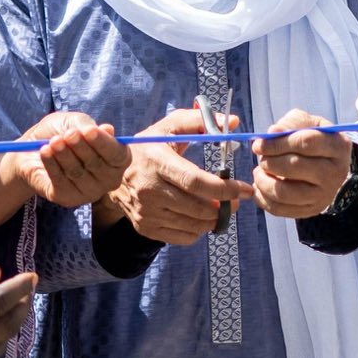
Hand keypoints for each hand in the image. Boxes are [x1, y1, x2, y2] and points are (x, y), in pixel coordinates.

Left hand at [5, 111, 130, 208]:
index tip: (89, 131)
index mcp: (117, 158)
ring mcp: (89, 192)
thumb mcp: (74, 122)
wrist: (33, 150)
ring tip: (53, 141)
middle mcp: (108, 178)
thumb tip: (107, 130)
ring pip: (77, 173)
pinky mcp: (68, 199)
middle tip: (67, 134)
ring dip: (64, 154)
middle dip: (81, 147)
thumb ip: (88, 125)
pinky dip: (52, 164)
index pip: (118, 154)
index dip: (104, 143)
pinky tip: (45, 151)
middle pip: (97, 164)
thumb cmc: (61, 133)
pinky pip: (60, 182)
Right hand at [106, 108, 253, 245]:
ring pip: (192, 225)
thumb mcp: (170, 126)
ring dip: (214, 220)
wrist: (113, 173)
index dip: (224, 188)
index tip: (244, 189)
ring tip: (222, 208)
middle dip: (224, 207)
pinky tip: (202, 218)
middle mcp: (149, 189)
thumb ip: (201, 120)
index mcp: (157, 161)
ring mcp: (146, 212)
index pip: (195, 181)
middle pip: (197, 208)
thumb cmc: (150, 146)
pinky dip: (198, 231)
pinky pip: (181, 237)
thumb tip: (233, 122)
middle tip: (236, 201)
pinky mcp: (145, 227)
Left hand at [251, 111, 351, 219]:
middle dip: (270, 162)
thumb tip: (271, 133)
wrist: (329, 166)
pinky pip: (281, 209)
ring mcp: (325, 195)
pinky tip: (260, 186)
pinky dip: (263, 199)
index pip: (305, 142)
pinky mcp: (312, 210)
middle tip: (260, 158)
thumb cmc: (315, 139)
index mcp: (338, 146)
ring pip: (285, 192)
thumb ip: (290, 124)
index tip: (259, 144)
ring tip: (258, 172)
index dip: (278, 143)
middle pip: (295, 167)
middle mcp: (336, 173)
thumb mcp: (308, 124)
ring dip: (264, 182)